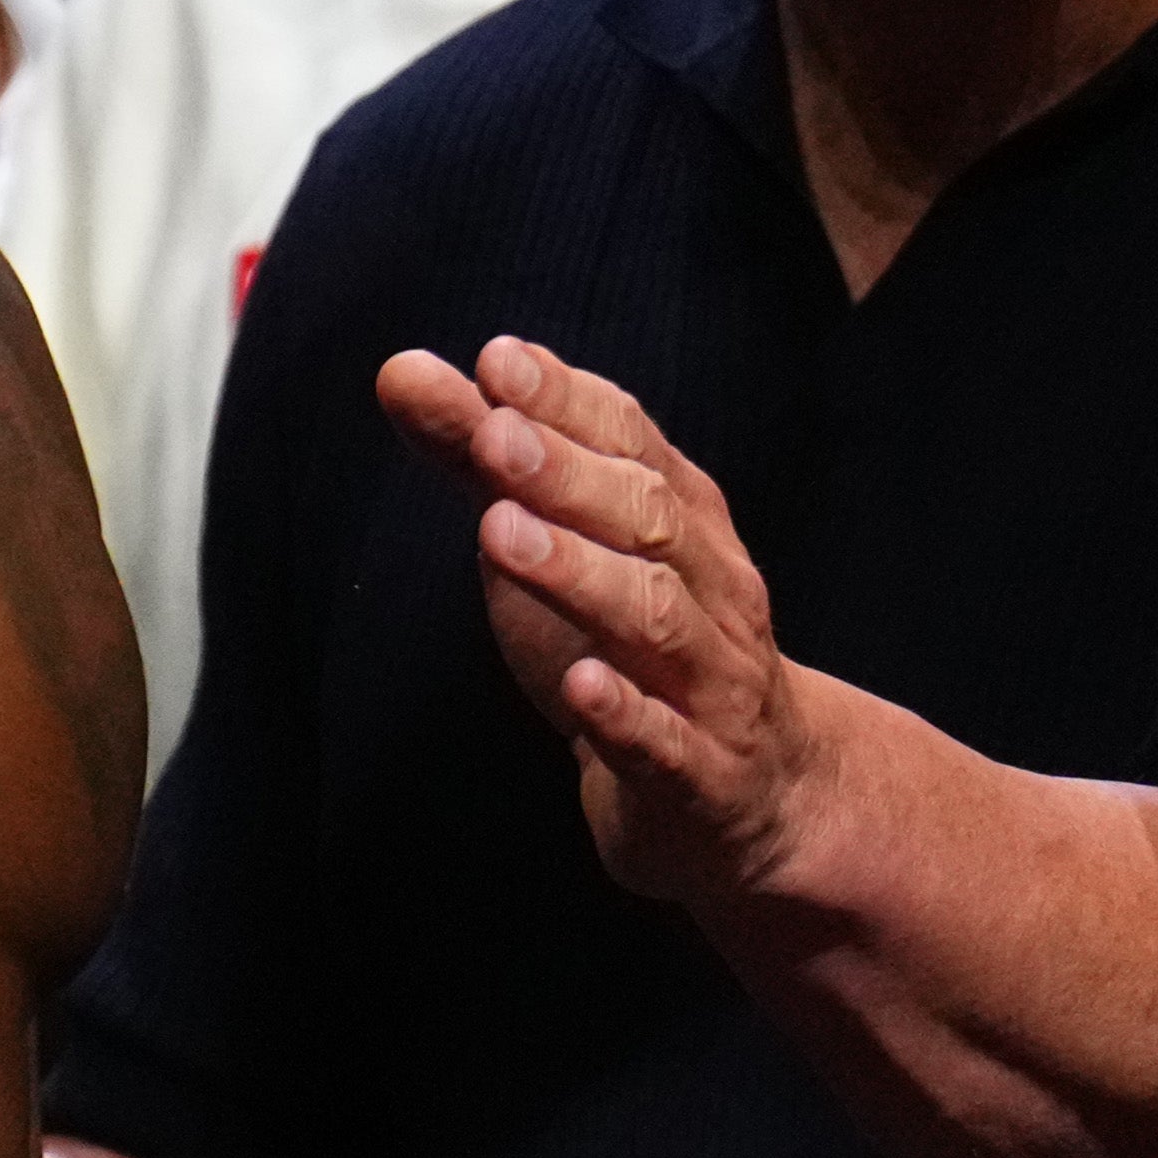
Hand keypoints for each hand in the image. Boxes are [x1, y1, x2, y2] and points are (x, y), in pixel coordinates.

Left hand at [377, 335, 841, 905]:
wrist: (752, 796)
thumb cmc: (637, 647)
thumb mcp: (560, 541)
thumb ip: (485, 461)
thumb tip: (404, 370)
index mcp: (682, 518)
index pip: (633, 440)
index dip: (568, 401)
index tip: (498, 361)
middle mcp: (711, 588)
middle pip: (649, 518)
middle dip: (568, 475)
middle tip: (494, 436)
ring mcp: (713, 683)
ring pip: (659, 619)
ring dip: (582, 574)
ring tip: (504, 536)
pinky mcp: (701, 777)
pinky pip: (669, 744)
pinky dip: (628, 714)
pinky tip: (584, 685)